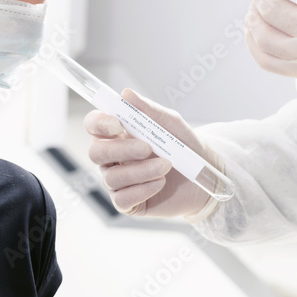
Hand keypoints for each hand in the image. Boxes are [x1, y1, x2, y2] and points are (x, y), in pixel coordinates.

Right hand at [84, 89, 215, 217]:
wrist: (203, 174)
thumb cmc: (183, 145)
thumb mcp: (171, 123)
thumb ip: (148, 110)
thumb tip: (126, 93)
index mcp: (116, 134)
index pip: (93, 125)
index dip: (99, 123)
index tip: (118, 124)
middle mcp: (111, 158)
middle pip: (95, 153)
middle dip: (122, 150)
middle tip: (148, 148)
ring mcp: (117, 181)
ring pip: (112, 178)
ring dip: (141, 171)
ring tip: (166, 166)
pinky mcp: (128, 203)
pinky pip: (122, 199)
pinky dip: (142, 190)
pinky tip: (160, 183)